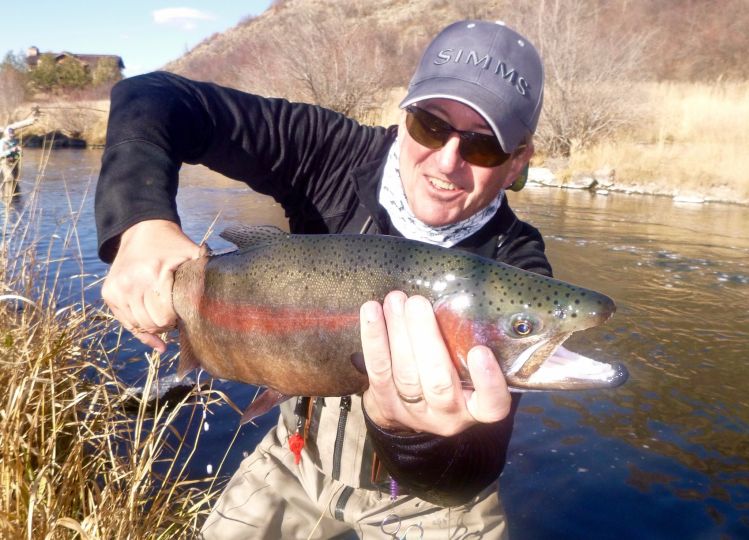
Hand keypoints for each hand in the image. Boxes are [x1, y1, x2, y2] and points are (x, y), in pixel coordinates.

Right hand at [101, 220, 203, 351]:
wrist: (141, 229)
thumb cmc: (172, 244)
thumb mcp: (191, 252)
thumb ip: (206, 270)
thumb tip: (228, 292)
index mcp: (153, 274)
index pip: (166, 315)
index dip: (178, 319)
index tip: (186, 314)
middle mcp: (130, 283)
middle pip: (153, 324)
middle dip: (168, 325)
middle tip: (177, 318)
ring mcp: (117, 290)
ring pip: (139, 326)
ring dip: (155, 328)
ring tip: (167, 321)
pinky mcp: (109, 294)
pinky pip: (126, 324)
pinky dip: (141, 332)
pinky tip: (157, 342)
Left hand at [360, 291, 511, 436]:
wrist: (411, 411)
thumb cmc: (450, 377)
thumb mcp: (470, 372)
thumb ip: (469, 346)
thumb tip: (461, 298)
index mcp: (476, 408)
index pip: (492, 404)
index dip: (488, 382)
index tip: (480, 352)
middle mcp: (447, 415)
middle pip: (438, 382)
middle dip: (426, 339)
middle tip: (417, 303)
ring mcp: (414, 412)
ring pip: (405, 374)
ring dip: (398, 333)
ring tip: (396, 301)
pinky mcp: (384, 403)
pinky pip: (378, 370)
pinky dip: (374, 339)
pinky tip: (372, 312)